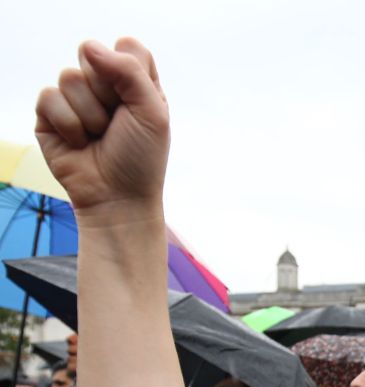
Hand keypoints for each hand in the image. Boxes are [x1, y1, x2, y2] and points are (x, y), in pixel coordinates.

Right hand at [35, 38, 168, 214]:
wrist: (118, 199)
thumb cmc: (141, 160)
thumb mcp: (153, 113)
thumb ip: (130, 70)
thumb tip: (90, 48)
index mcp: (134, 83)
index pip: (127, 46)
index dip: (129, 71)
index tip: (136, 103)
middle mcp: (104, 86)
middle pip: (92, 54)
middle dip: (108, 93)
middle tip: (117, 124)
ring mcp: (75, 99)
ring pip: (70, 77)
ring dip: (90, 115)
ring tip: (99, 137)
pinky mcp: (50, 115)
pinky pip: (49, 97)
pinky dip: (69, 125)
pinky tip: (80, 144)